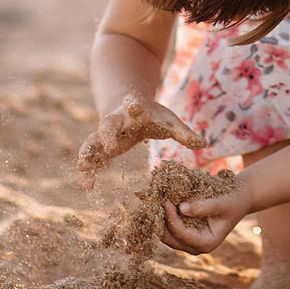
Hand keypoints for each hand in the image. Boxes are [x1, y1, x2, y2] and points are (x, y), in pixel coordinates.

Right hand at [76, 95, 204, 188]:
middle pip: (108, 124)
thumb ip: (184, 133)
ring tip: (84, 166)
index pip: (133, 106)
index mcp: (136, 112)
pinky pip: (91, 159)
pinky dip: (89, 171)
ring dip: (88, 152)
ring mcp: (106, 134)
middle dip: (107, 133)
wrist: (129, 106)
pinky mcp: (101, 147)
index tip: (131, 101)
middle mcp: (117, 121)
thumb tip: (204, 144)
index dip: (132, 104)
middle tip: (110, 145)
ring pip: (92, 141)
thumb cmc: (154, 117)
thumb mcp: (169, 122)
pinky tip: (88, 187)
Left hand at [160, 184, 251, 255]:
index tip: (166, 201)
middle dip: (161, 222)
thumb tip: (181, 208)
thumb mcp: (221, 202)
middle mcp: (196, 247)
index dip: (171, 218)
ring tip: (156, 202)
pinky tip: (161, 204)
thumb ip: (202, 207)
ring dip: (160, 220)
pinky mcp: (186, 233)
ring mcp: (190, 242)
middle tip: (155, 202)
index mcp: (207, 243)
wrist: (239, 199)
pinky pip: (170, 229)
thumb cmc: (232, 201)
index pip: (181, 234)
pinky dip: (165, 218)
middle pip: (170, 239)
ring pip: (167, 235)